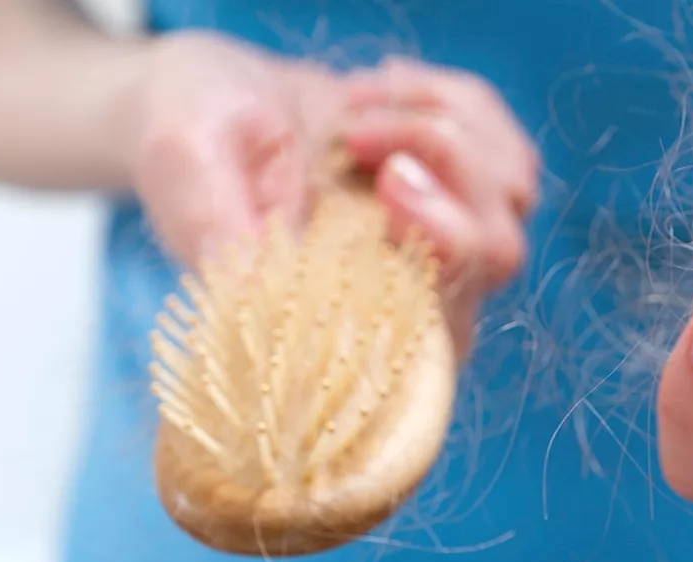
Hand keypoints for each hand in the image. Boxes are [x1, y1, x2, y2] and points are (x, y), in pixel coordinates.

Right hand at [129, 34, 537, 353]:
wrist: (219, 98)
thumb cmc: (196, 138)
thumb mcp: (182, 164)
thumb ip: (213, 225)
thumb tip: (255, 288)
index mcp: (345, 323)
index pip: (437, 334)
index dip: (440, 263)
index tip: (388, 186)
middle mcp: (413, 295)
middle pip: (496, 255)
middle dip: (444, 173)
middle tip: (358, 132)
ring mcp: (452, 240)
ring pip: (511, 195)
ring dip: (436, 127)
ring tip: (352, 110)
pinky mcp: (472, 187)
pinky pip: (508, 147)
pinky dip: (451, 103)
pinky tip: (382, 95)